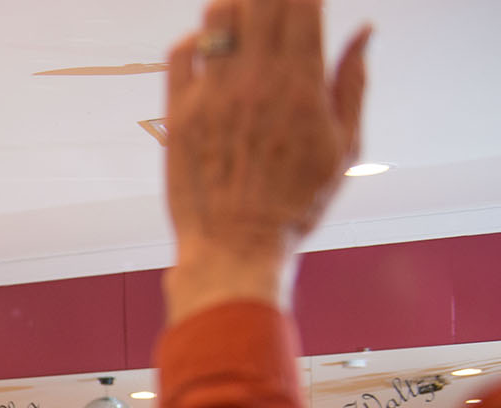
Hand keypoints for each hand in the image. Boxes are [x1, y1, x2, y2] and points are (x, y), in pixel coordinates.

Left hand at [163, 0, 369, 318]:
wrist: (235, 248)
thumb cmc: (294, 206)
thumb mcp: (344, 147)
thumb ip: (352, 84)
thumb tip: (364, 33)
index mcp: (302, 85)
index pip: (302, 3)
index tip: (307, 2)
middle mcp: (256, 82)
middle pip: (262, 0)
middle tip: (276, 11)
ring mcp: (213, 96)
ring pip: (218, 15)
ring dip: (233, 9)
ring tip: (244, 25)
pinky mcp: (179, 114)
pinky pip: (181, 53)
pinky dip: (196, 39)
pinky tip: (209, 50)